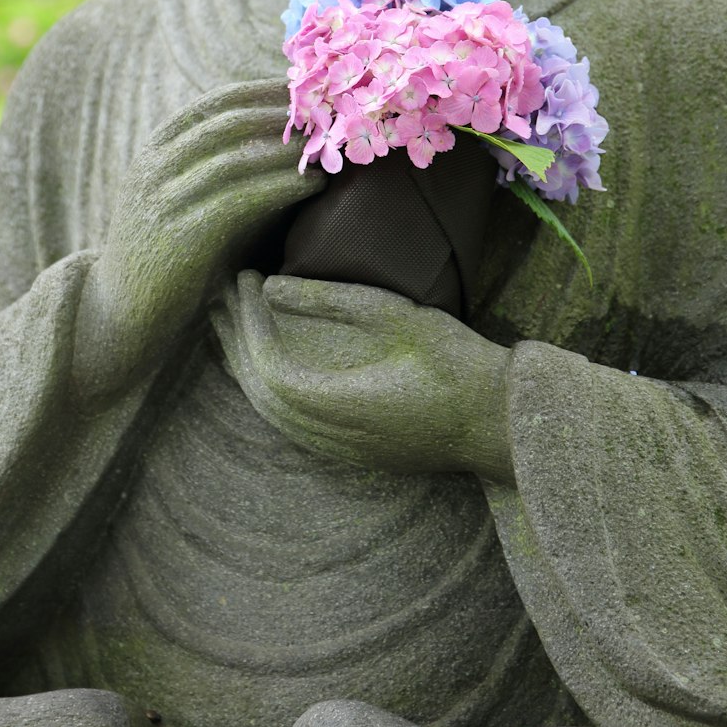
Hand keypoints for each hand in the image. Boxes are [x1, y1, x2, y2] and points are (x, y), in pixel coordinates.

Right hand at [74, 80, 324, 402]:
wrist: (122, 319)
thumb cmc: (171, 262)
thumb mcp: (189, 205)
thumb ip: (224, 175)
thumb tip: (295, 147)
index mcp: (154, 153)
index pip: (214, 103)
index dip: (264, 93)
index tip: (309, 92)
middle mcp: (154, 168)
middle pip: (226, 121)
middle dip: (281, 114)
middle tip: (329, 115)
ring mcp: (161, 200)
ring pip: (233, 156)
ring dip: (288, 148)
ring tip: (330, 148)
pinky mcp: (178, 236)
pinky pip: (237, 199)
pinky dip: (280, 186)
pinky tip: (313, 186)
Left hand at [212, 271, 513, 483]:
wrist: (501, 424)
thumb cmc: (457, 363)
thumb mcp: (396, 317)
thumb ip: (331, 301)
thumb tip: (270, 284)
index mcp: (338, 404)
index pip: (265, 363)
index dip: (246, 319)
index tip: (246, 274)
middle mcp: (329, 436)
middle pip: (256, 389)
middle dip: (234, 335)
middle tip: (224, 287)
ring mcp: (339, 450)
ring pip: (268, 410)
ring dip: (244, 362)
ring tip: (232, 316)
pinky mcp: (350, 451)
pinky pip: (288, 420)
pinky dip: (266, 385)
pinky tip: (266, 357)